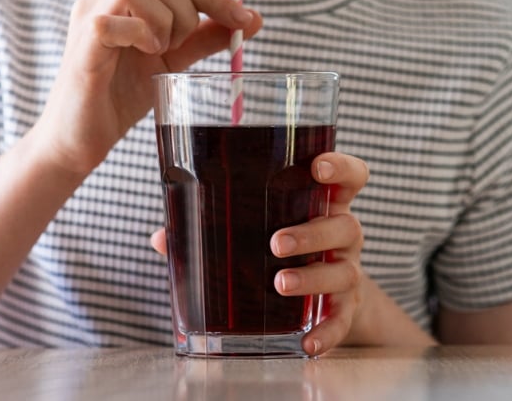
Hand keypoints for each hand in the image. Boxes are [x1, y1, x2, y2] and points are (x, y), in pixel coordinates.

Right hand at [35, 0, 262, 174]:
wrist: (83, 137)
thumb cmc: (121, 95)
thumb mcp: (173, 61)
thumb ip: (205, 37)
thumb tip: (251, 20)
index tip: (245, 20)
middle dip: (190, 14)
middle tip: (180, 48)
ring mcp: (88, 13)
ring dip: (164, 25)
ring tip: (156, 53)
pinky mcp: (81, 39)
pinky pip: (115, 20)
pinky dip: (140, 36)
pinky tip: (141, 54)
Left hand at [150, 152, 368, 355]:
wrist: (326, 298)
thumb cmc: (284, 251)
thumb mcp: (257, 231)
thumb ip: (213, 228)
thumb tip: (161, 237)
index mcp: (323, 206)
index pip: (350, 177)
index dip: (341, 168)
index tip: (319, 168)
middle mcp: (342, 236)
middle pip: (345, 226)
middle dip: (311, 233)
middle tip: (276, 243)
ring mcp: (347, 271)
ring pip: (344, 271)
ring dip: (312, 277)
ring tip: (279, 284)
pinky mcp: (346, 308)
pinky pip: (342, 320)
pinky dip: (328, 332)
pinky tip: (307, 344)